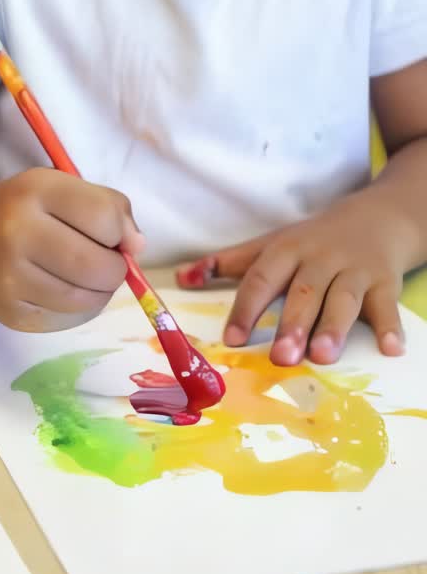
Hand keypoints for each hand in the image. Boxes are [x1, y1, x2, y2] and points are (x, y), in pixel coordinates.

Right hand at [0, 168, 143, 332]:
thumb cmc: (28, 207)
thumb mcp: (64, 188)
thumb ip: (109, 207)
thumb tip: (137, 247)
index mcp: (34, 191)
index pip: (103, 218)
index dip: (120, 231)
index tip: (111, 233)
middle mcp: (14, 233)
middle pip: (96, 266)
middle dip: (115, 269)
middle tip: (107, 262)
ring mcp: (8, 278)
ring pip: (84, 299)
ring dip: (101, 291)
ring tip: (88, 276)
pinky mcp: (9, 313)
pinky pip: (67, 321)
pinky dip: (81, 309)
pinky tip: (69, 290)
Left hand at [178, 192, 414, 365]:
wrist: (376, 217)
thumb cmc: (313, 239)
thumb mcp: (271, 244)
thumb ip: (228, 263)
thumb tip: (180, 277)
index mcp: (287, 249)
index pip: (262, 278)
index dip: (247, 308)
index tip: (232, 338)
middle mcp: (319, 259)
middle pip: (304, 292)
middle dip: (292, 324)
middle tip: (281, 357)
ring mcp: (354, 270)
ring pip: (343, 299)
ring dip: (333, 327)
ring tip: (322, 356)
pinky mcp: (385, 282)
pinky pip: (387, 306)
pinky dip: (391, 327)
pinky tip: (391, 349)